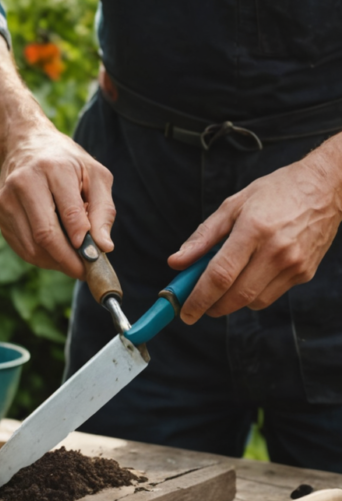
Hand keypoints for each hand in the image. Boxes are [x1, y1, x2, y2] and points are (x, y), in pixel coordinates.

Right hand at [0, 123, 115, 279]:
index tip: (94, 260)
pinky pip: (20, 245)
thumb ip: (103, 210)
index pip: (69, 215)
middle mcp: (24, 182)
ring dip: (53, 261)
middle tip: (83, 271)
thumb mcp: (95, 175)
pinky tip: (52, 250)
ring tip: (70, 260)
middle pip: (45, 235)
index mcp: (54, 169)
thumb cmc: (66, 162)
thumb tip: (104, 247)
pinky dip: (39, 256)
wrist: (24, 143)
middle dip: (67, 260)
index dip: (83, 244)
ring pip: (31, 246)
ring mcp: (6, 198)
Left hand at [169, 144, 341, 323]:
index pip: (220, 275)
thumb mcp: (233, 205)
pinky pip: (271, 295)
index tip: (184, 311)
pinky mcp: (305, 273)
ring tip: (221, 287)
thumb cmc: (275, 193)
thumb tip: (176, 263)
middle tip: (197, 307)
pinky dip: (252, 295)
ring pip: (254, 301)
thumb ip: (203, 237)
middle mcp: (277, 250)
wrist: (325, 188)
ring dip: (231, 302)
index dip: (199, 298)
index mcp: (254, 229)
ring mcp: (294, 264)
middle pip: (237, 295)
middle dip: (211, 307)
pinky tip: (248, 277)